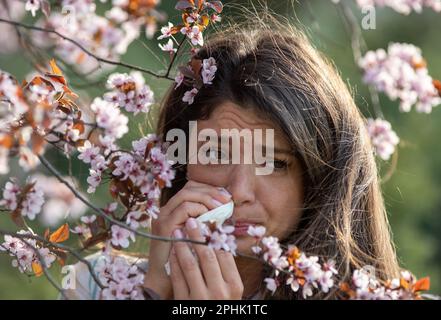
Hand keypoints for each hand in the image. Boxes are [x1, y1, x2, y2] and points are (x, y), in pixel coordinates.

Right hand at [143, 180, 231, 298]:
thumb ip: (206, 221)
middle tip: (226, 201)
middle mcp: (166, 210)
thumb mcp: (198, 234)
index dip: (209, 189)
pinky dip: (199, 210)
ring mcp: (163, 217)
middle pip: (188, 188)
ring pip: (186, 195)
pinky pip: (183, 209)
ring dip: (206, 199)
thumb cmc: (185, 258)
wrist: (166, 278)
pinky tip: (209, 218)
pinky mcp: (164, 226)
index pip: (191, 188)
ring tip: (220, 208)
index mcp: (174, 209)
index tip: (225, 197)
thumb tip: (225, 209)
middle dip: (210, 191)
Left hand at [169, 217, 243, 298]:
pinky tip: (172, 250)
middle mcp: (220, 291)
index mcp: (234, 286)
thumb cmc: (222, 304)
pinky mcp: (184, 303)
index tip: (207, 223)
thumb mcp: (231, 290)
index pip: (224, 254)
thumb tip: (219, 239)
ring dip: (182, 245)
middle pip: (207, 256)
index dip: (214, 237)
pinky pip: (177, 277)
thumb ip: (226, 269)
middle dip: (198, 235)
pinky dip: (174, 261)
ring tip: (178, 232)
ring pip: (190, 264)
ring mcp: (201, 298)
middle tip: (191, 221)